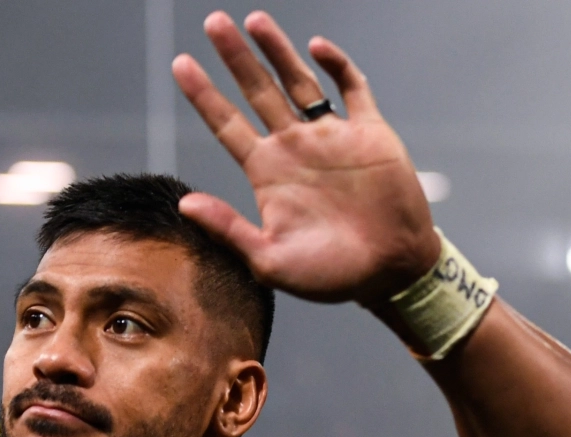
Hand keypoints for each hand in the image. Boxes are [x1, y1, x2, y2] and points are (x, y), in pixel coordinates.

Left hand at [173, 10, 440, 304]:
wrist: (390, 273)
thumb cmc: (329, 276)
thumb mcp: (269, 260)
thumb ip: (228, 230)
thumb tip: (185, 204)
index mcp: (267, 175)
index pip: (226, 125)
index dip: (204, 95)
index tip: (180, 64)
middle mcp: (294, 149)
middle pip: (257, 92)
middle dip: (235, 57)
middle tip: (213, 21)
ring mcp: (331, 138)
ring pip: (299, 82)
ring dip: (278, 51)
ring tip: (254, 20)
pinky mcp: (370, 134)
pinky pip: (352, 89)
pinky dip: (337, 65)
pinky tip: (316, 47)